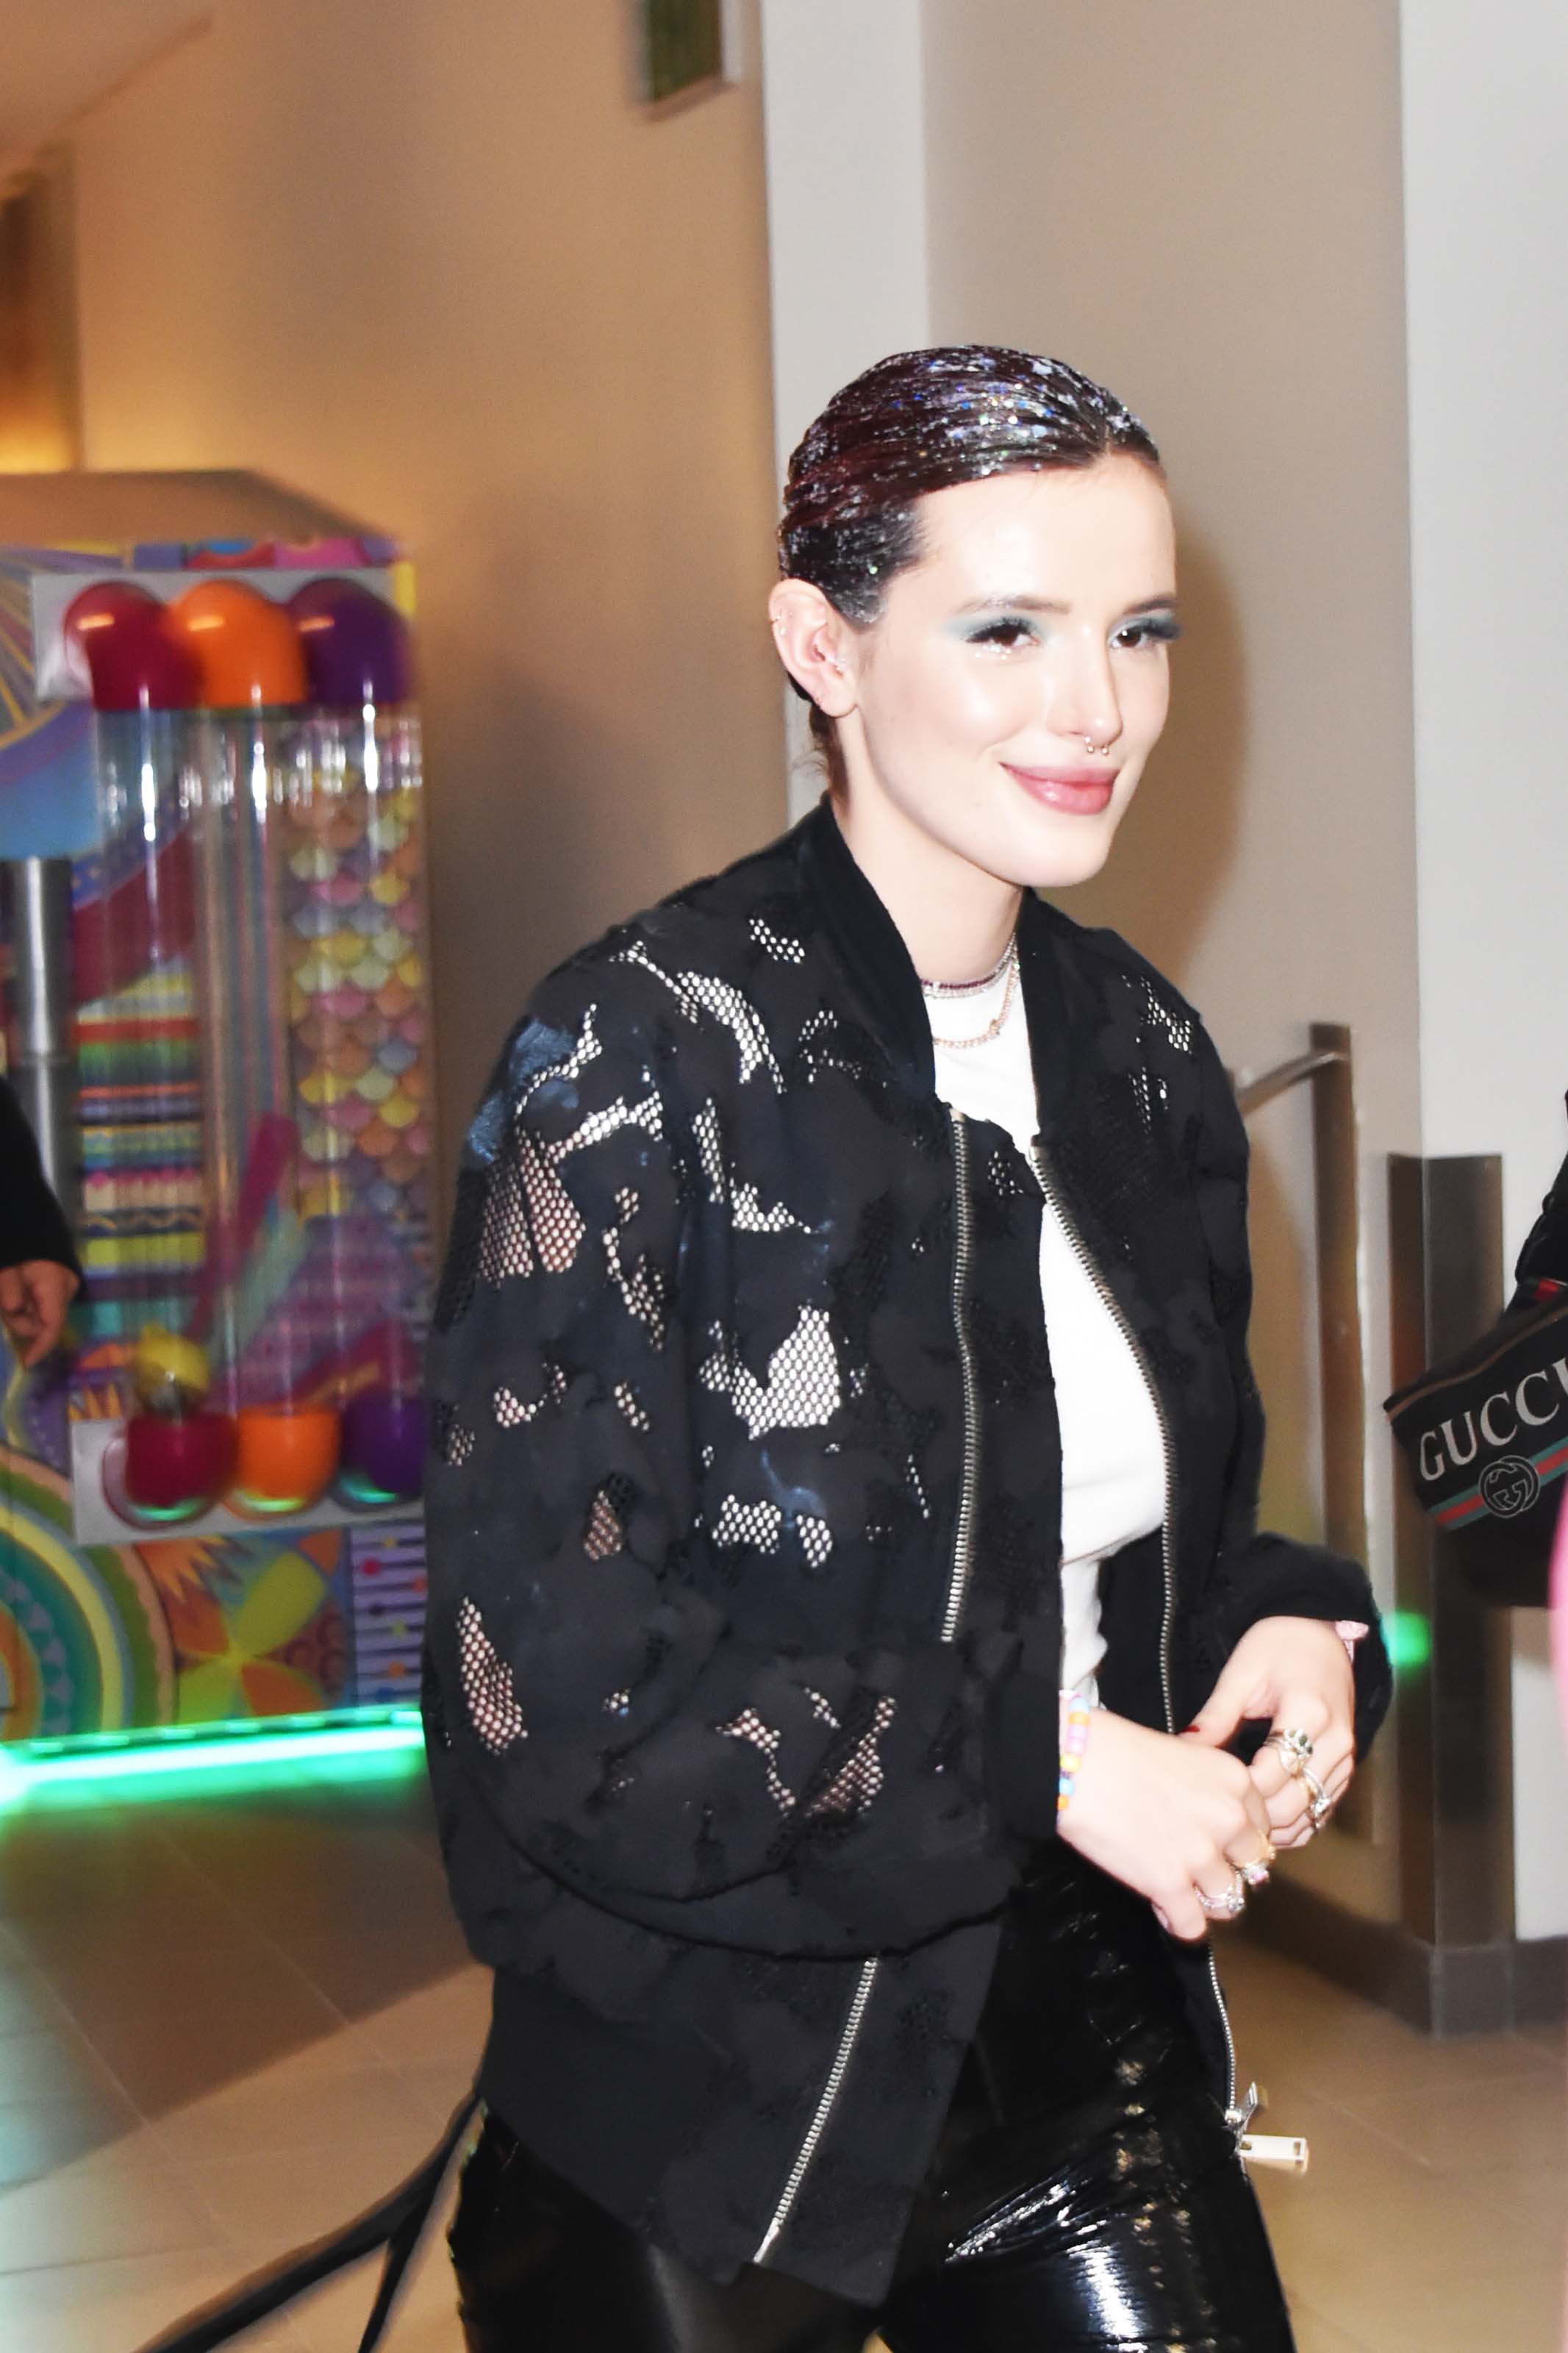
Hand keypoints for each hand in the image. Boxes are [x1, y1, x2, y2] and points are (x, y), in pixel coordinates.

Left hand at [0, 1258, 78, 1366]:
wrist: (26, 1227)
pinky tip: (17, 1297)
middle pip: (46, 1322)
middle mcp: (67, 1289)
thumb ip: (8, 1289)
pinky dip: (28, 1308)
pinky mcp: (60, 1287)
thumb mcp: (5, 1271)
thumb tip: (14, 1309)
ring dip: (23, 1315)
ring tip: (8, 1296)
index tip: (26, 1363)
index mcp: (55, 1284)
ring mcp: (66, 1287)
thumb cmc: (14, 1249)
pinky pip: (44, 1308)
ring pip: (44, 1316)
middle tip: (5, 1307)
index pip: (53, 1324)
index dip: (41, 1346)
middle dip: (22, 1322)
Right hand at [1056, 1705, 1275, 1940]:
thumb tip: (1215, 1825)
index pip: (1262, 1828)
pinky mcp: (1170, 1884)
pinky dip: (1178, 1923)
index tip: (1216, 1841)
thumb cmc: (1118, 1751)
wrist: (1078, 1763)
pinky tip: (1162, 1906)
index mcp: (1237, 1780)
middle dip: (1226, 1869)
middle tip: (1196, 1866)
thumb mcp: (1186, 1755)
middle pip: (1252, 1866)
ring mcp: (1202, 1854)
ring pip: (1228, 1901)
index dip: (1237, 1839)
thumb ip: (1210, 1789)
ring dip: (1202, 1898)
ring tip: (1176, 1887)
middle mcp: (1229, 1819)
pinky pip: (1193, 1927)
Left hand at [1182, 1616, 1354, 1849]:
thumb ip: (1216, 1717)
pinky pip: (1324, 1810)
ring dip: (1276, 1826)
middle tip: (1219, 1815)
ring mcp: (1346, 1758)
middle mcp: (1335, 1741)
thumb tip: (1183, 1749)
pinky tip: (1265, 1821)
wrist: (1319, 1633)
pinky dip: (1297, 1822)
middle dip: (1257, 1817)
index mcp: (1309, 1713)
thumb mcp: (1240, 1674)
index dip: (1240, 1792)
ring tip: (1238, 1825)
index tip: (1210, 1792)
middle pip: (1295, 1803)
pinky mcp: (1346, 1768)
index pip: (1272, 1775)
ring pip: (1312, 1813)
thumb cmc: (1276, 1646)